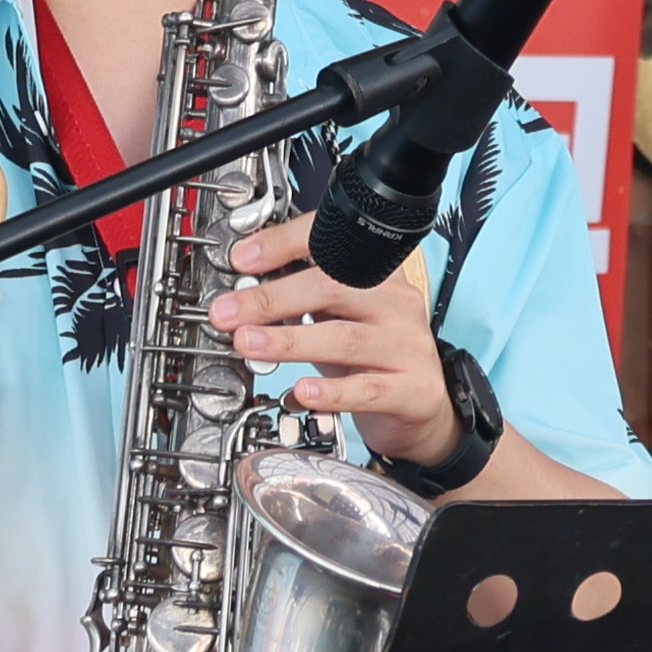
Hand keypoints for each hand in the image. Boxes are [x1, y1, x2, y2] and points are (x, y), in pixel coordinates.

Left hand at [212, 209, 460, 468]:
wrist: (421, 407)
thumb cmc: (371, 358)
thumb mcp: (336, 319)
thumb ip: (297, 303)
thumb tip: (241, 294)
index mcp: (379, 275)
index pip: (333, 244)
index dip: (285, 245)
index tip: (244, 259)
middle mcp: (397, 303)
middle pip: (334, 289)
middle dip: (273, 299)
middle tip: (229, 312)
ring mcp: (408, 346)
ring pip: (345, 338)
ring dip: (289, 341)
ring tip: (249, 345)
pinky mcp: (413, 389)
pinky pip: (368, 389)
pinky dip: (332, 391)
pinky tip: (303, 392)